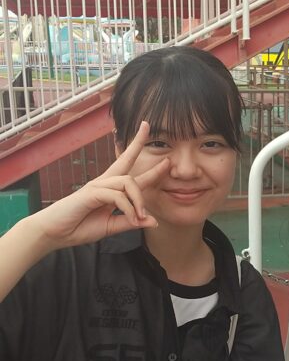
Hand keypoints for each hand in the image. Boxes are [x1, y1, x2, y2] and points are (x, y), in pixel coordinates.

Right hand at [32, 122, 167, 248]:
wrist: (54, 233)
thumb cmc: (79, 227)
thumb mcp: (111, 227)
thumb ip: (131, 222)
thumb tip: (154, 220)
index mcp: (110, 190)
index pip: (130, 171)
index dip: (144, 162)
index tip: (162, 157)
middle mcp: (104, 183)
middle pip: (125, 160)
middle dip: (138, 144)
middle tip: (148, 127)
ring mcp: (97, 186)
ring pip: (127, 182)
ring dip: (139, 200)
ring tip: (140, 216)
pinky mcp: (91, 193)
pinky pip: (116, 196)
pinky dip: (128, 208)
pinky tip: (131, 218)